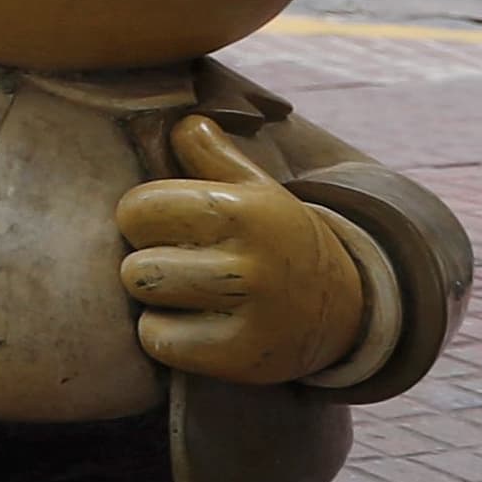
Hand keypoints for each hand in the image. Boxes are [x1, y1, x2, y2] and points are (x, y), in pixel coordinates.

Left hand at [118, 116, 368, 383]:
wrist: (345, 308)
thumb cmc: (276, 237)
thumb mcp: (255, 189)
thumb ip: (211, 153)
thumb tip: (182, 122)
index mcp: (245, 211)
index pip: (138, 209)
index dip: (142, 217)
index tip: (167, 225)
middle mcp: (252, 263)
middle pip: (136, 264)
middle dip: (146, 260)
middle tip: (181, 263)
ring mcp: (252, 315)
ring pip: (146, 301)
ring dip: (155, 299)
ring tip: (188, 292)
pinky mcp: (245, 359)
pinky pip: (159, 343)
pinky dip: (166, 336)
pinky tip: (198, 327)